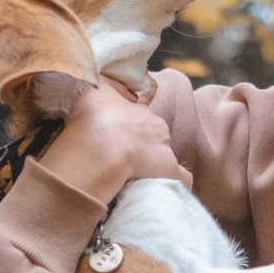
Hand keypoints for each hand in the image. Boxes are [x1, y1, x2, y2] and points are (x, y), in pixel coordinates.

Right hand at [36, 86, 189, 203]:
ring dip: (154, 168)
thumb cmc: (91, 117)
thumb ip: (100, 82)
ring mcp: (165, 153)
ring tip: (134, 180)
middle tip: (122, 162)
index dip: (128, 131)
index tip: (116, 141)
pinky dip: (175, 185)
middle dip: (142, 149)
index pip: (140, 120)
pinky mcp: (171, 174)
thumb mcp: (92, 87)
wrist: (100, 146)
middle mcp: (157, 129)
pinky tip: (160, 191)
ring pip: (164, 159)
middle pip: (154, 138)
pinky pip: (182, 180)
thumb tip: (104, 81)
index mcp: (140, 111)